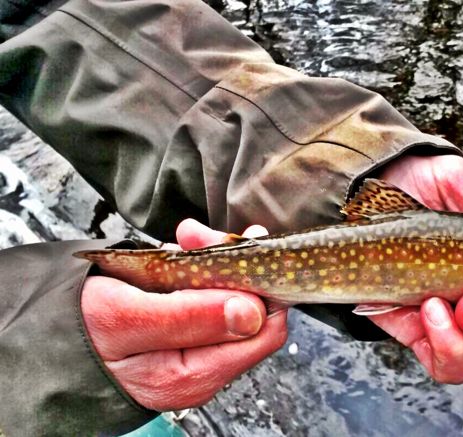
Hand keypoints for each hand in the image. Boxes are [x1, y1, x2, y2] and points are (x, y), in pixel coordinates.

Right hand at [81, 220, 286, 410]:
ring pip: (232, 301)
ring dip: (215, 263)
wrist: (44, 336)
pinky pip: (210, 300)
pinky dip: (199, 271)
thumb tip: (251, 313)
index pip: (263, 331)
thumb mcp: (126, 316)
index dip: (254, 285)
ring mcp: (195, 356)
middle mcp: (202, 372)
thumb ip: (189, 317)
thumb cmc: (76, 329)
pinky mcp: (185, 338)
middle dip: (232, 267)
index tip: (229, 249)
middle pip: (253, 314)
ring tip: (187, 238)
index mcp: (191, 376)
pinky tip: (179, 255)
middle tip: (199, 236)